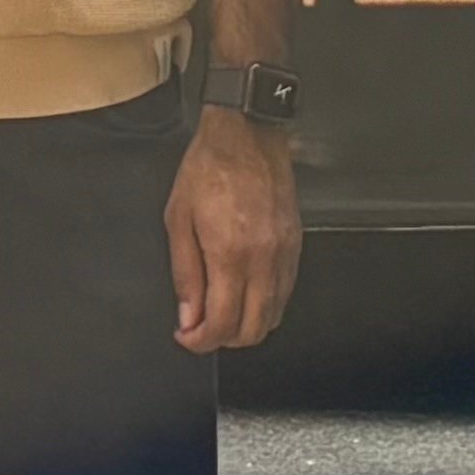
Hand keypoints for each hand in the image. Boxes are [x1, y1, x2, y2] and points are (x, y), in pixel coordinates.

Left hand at [166, 107, 300, 355]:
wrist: (248, 134)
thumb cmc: (209, 168)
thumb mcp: (178, 219)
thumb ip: (185, 274)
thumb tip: (189, 317)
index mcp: (231, 254)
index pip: (222, 323)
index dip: (201, 341)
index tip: (186, 336)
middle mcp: (264, 260)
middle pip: (253, 330)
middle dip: (223, 340)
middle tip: (201, 328)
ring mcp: (285, 254)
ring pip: (274, 316)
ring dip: (245, 325)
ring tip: (220, 311)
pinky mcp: (296, 245)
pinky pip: (285, 293)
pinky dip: (265, 305)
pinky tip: (244, 293)